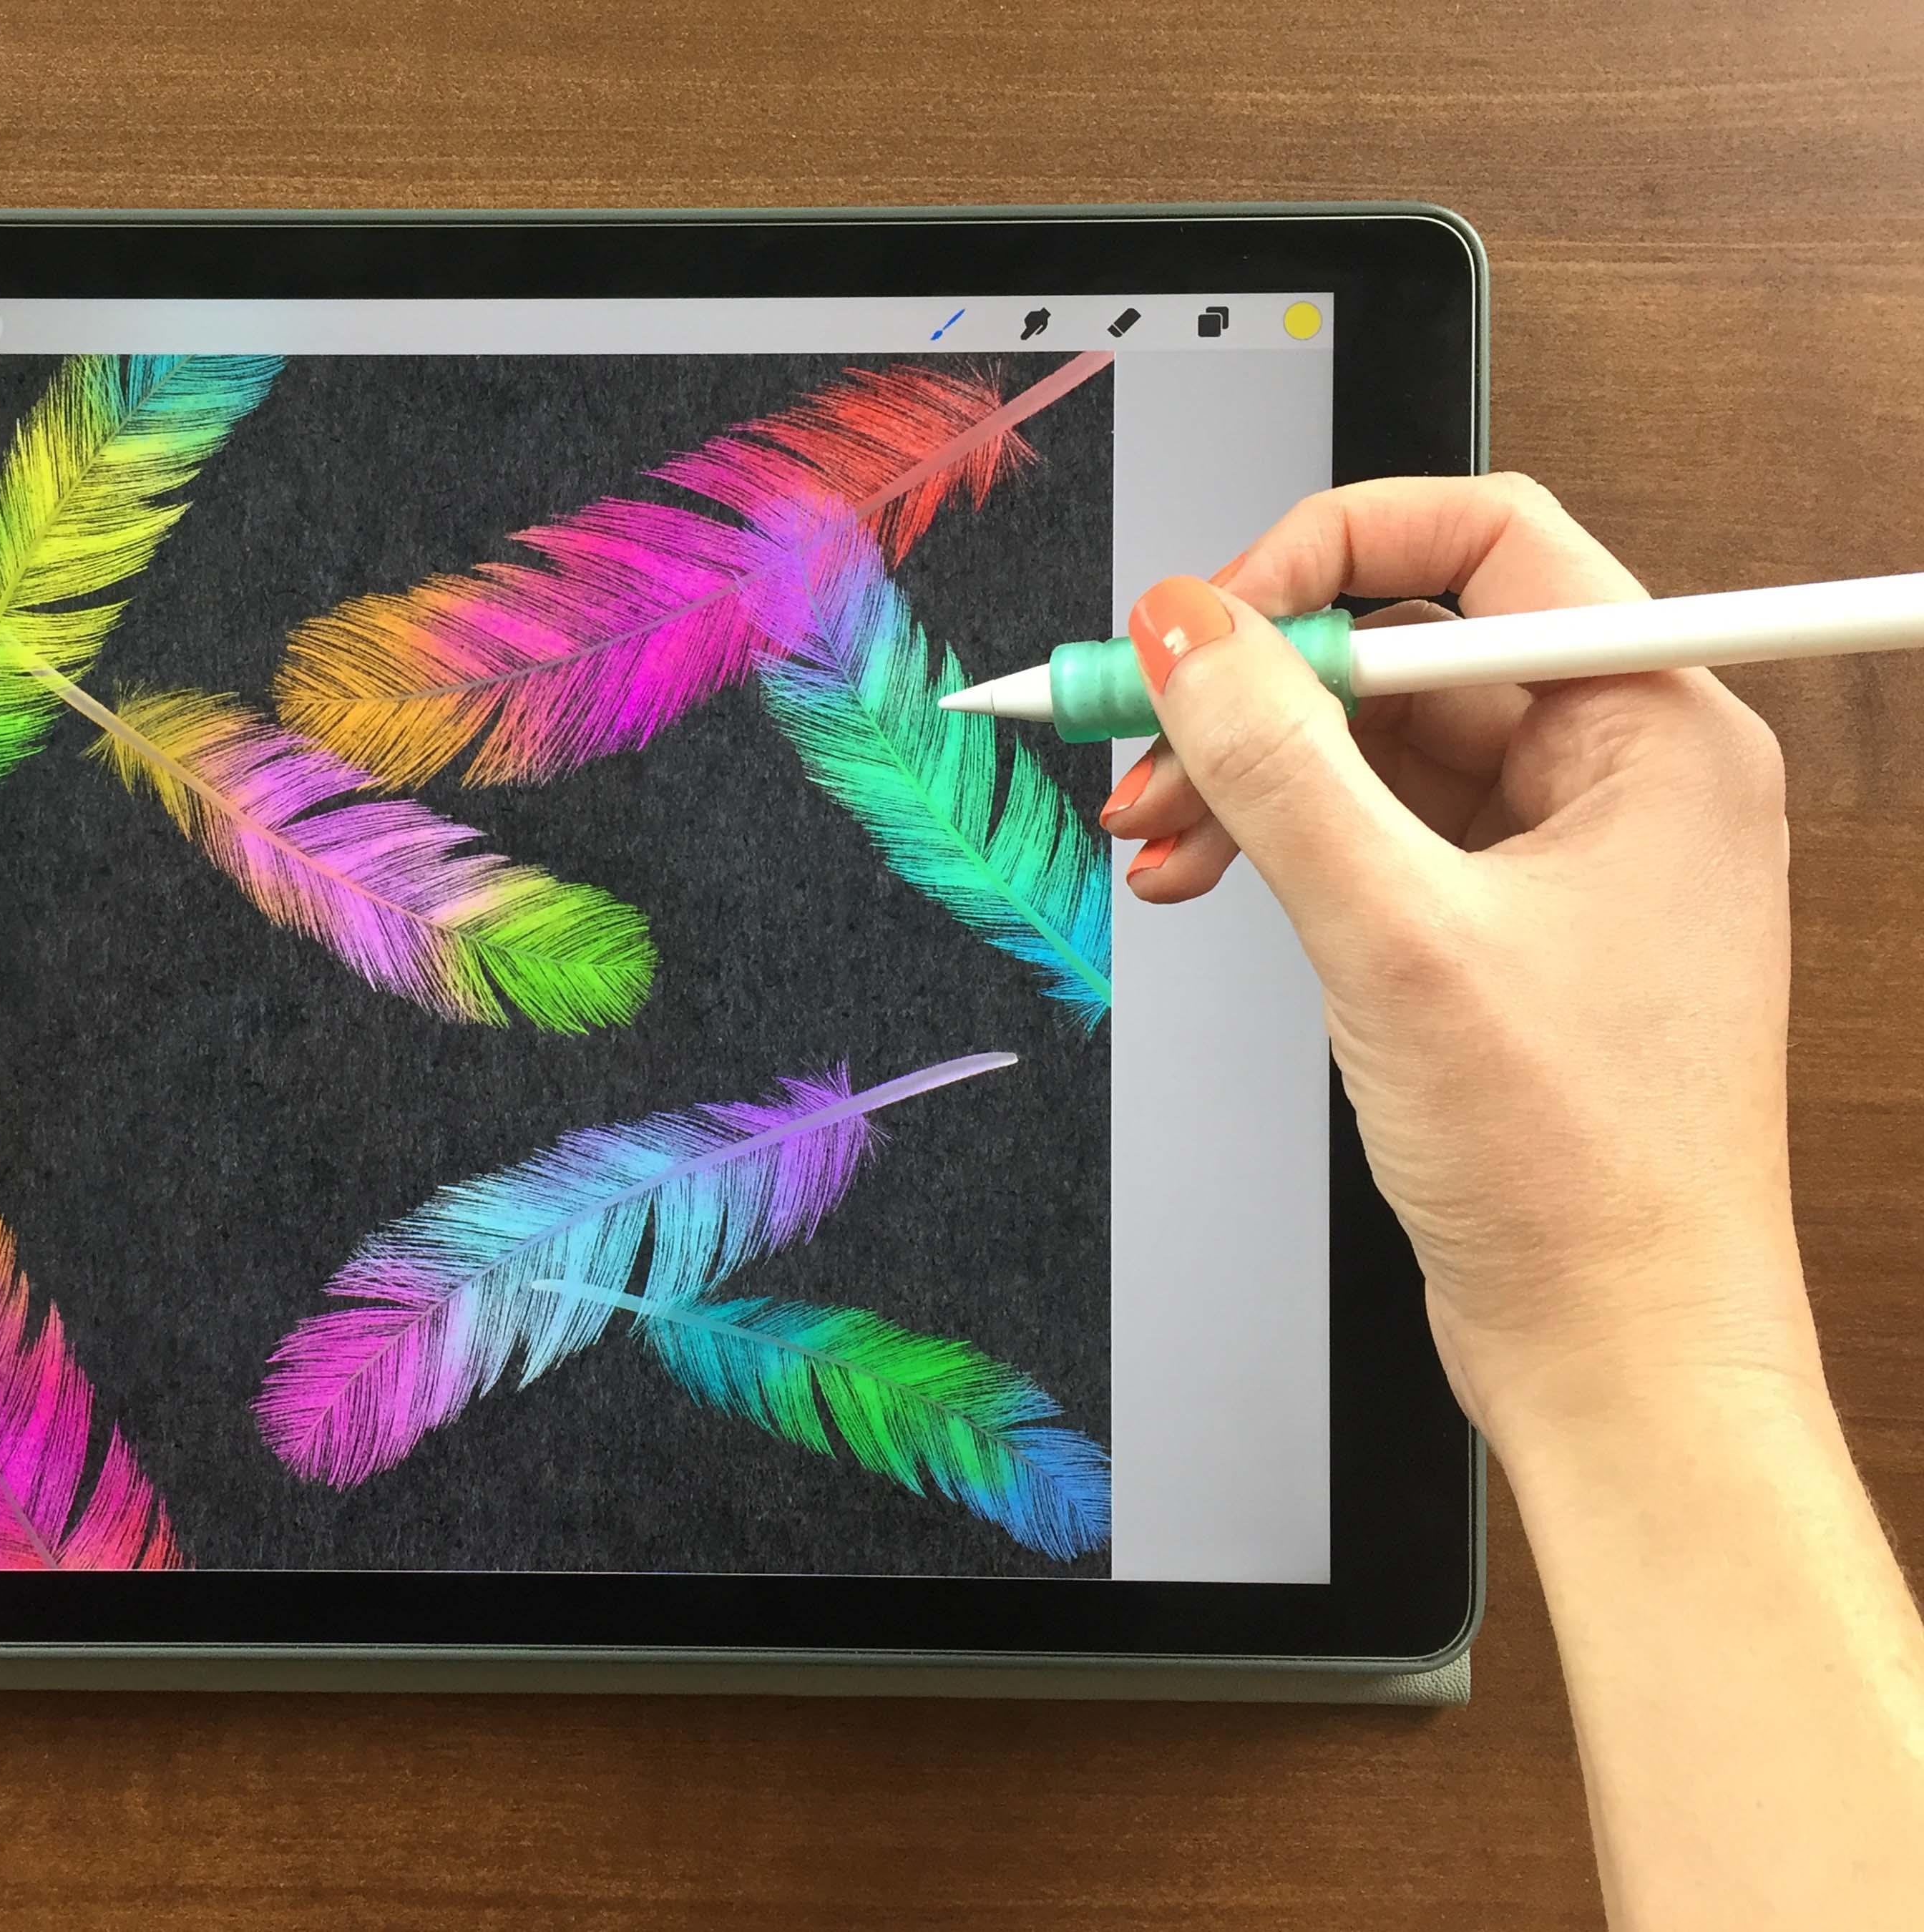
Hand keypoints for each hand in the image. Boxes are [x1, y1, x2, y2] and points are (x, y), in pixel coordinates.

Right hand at [1098, 475, 1809, 1441]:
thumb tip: (1190, 627)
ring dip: (1245, 777)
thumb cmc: (1581, 1169)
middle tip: (1134, 746)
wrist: (1622, 1351)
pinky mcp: (1506, 927)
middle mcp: (1625, 771)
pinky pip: (1372, 832)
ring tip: (1149, 843)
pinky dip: (1276, 845)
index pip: (1485, 542)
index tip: (1205, 615)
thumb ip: (1279, 763)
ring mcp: (1566, 853)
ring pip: (1373, 747)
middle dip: (1257, 692)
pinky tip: (1198, 882)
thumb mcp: (1397, 934)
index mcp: (1659, 731)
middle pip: (1409, 648)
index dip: (1328, 555)